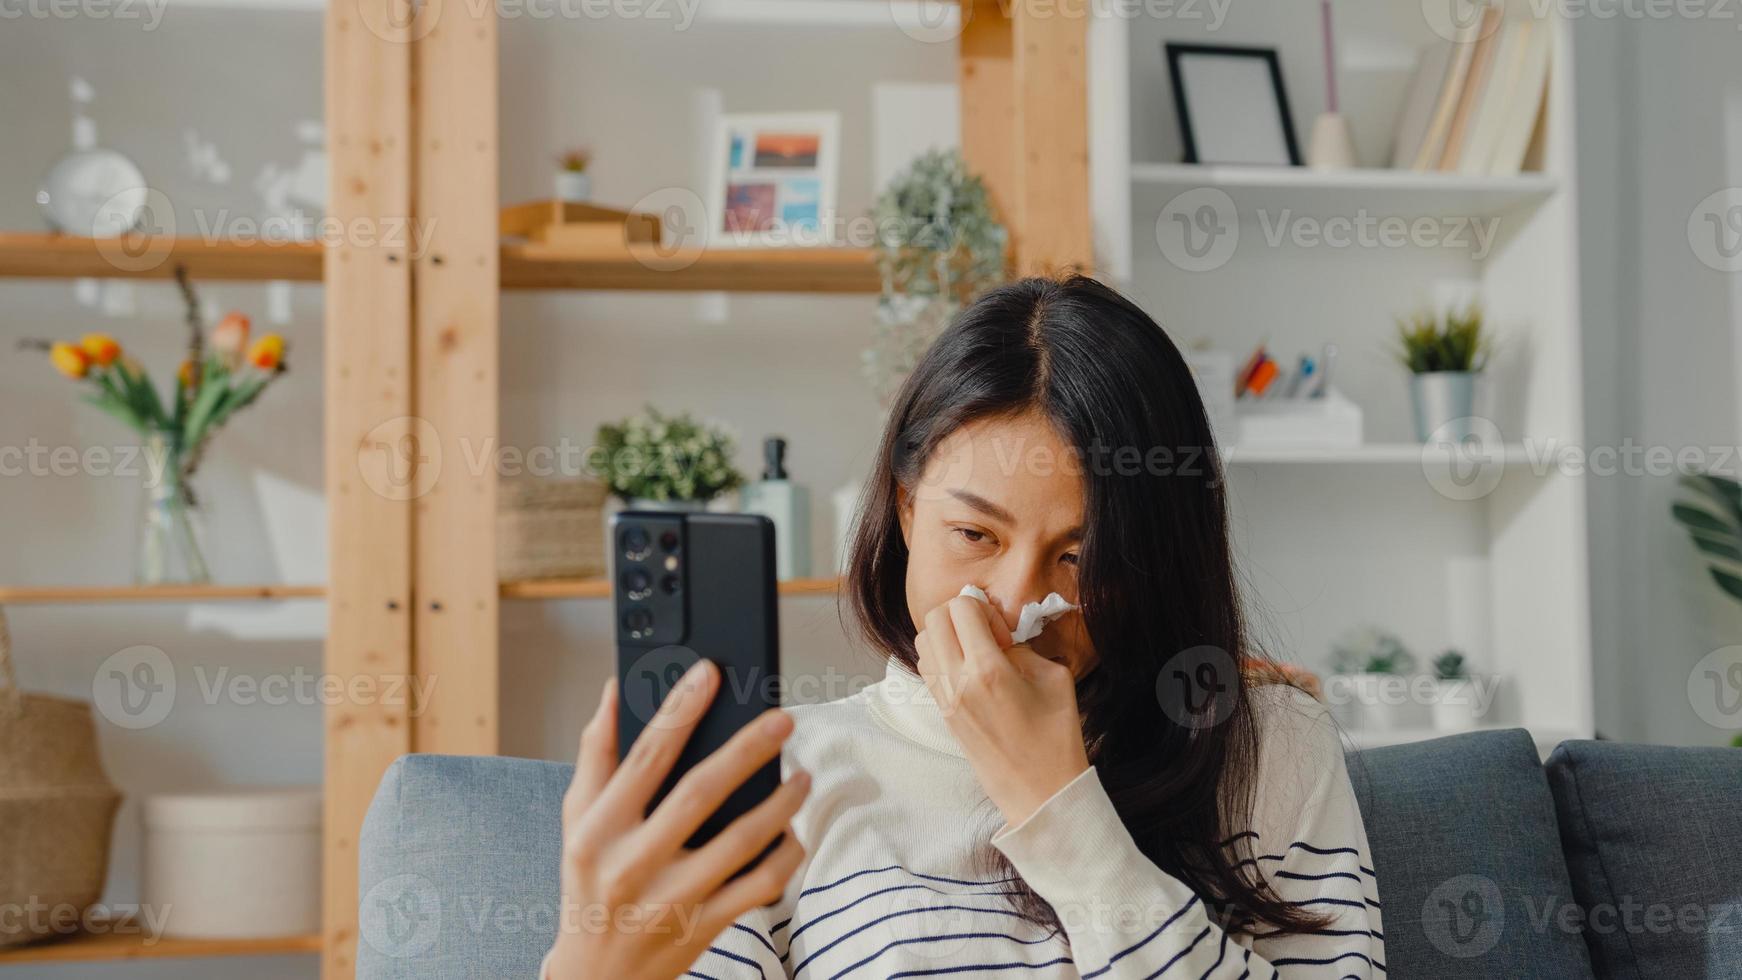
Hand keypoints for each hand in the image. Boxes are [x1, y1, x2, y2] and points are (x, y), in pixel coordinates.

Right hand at [545, 660, 809, 979]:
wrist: (594, 975)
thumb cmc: (589, 883)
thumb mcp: (577, 819)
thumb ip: (596, 753)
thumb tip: (614, 689)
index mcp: (600, 828)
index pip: (646, 756)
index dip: (680, 708)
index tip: (710, 673)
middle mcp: (633, 863)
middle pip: (700, 792)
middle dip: (747, 748)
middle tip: (782, 718)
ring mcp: (671, 899)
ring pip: (741, 840)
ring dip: (781, 802)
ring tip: (802, 776)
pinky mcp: (703, 927)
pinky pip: (759, 886)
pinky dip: (785, 856)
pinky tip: (792, 831)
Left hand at [914, 595, 1090, 828]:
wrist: (1040, 792)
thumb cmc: (1056, 738)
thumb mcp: (1054, 679)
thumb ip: (1024, 649)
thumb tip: (1001, 638)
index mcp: (988, 670)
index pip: (961, 608)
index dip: (984, 609)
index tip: (1003, 633)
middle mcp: (957, 682)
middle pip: (934, 618)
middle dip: (960, 615)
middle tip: (988, 636)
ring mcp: (945, 700)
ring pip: (923, 642)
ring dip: (947, 636)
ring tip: (977, 654)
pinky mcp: (943, 714)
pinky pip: (927, 669)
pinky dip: (942, 657)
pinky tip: (970, 671)